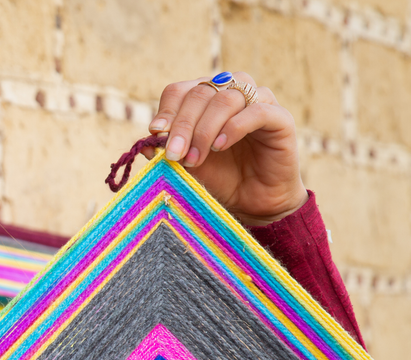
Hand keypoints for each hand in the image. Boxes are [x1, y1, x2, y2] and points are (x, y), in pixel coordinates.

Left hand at [141, 72, 308, 226]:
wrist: (253, 202)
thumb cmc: (218, 178)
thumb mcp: (184, 165)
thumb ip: (166, 150)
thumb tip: (146, 142)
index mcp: (205, 98)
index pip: (180, 91)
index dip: (167, 110)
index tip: (156, 133)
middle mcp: (231, 92)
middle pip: (200, 93)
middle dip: (182, 125)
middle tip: (173, 155)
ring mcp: (258, 102)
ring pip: (226, 98)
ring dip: (204, 129)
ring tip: (195, 158)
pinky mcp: (280, 118)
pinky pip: (257, 111)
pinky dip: (234, 126)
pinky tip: (220, 145)